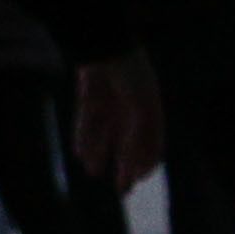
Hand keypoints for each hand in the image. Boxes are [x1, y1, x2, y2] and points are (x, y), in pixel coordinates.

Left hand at [73, 52, 164, 190]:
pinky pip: (87, 123)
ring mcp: (110, 103)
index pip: (153, 144)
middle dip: (124, 166)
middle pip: (129, 144)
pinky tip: (81, 154)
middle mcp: (131, 109)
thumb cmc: (131, 75)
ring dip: (100, 154)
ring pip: (105, 136)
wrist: (105, 43)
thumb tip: (133, 166)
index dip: (147, 163)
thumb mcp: (141, 109)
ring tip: (93, 172)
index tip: (138, 179)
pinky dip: (84, 139)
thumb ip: (138, 138)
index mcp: (151, 111)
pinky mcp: (90, 97)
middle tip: (121, 189)